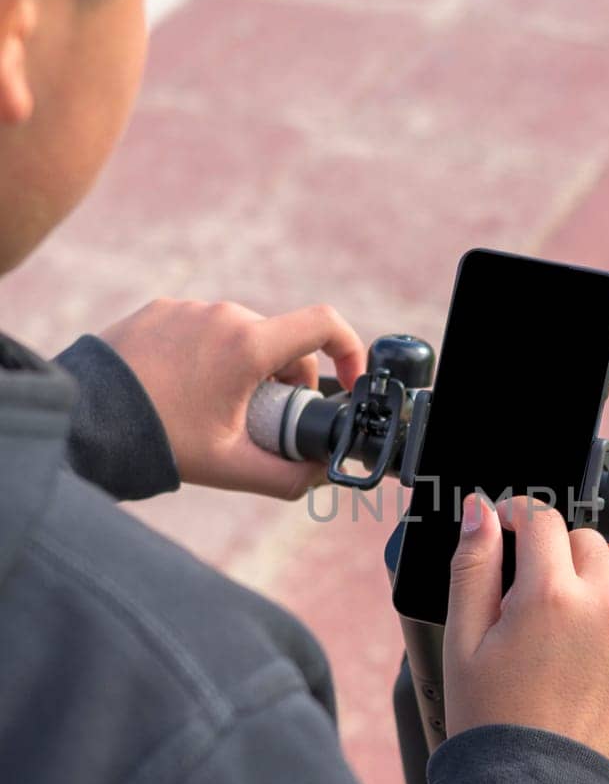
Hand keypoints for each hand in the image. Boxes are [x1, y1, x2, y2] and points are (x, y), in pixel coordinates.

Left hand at [98, 298, 365, 498]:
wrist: (82, 420)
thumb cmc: (157, 440)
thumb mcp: (231, 466)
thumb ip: (287, 475)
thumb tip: (318, 474)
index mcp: (248, 345)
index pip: (324, 325)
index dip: (350, 351)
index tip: (349, 380)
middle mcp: (223, 315)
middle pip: (282, 342)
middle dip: (286, 381)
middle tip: (263, 422)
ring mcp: (188, 309)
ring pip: (243, 336)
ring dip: (247, 369)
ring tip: (216, 411)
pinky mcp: (160, 310)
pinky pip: (204, 330)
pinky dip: (210, 359)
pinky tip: (184, 392)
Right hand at [443, 495, 608, 779]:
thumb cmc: (490, 723)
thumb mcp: (462, 641)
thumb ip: (472, 566)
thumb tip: (482, 511)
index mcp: (550, 596)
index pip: (542, 520)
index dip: (518, 518)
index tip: (508, 533)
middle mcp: (606, 611)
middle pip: (588, 545)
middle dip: (558, 560)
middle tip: (529, 603)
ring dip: (592, 598)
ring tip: (559, 648)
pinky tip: (589, 675)